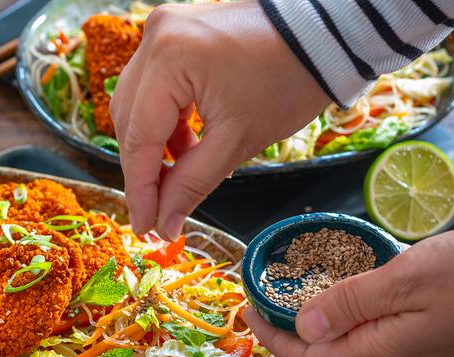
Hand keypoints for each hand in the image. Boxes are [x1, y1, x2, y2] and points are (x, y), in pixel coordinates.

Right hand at [110, 2, 329, 239]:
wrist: (323, 35)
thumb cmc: (290, 79)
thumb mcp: (238, 140)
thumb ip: (192, 184)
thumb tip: (163, 224)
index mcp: (169, 58)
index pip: (139, 138)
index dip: (140, 190)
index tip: (144, 228)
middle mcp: (155, 37)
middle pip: (130, 122)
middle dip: (144, 171)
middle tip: (157, 214)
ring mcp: (161, 32)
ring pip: (136, 106)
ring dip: (153, 148)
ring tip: (176, 181)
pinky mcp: (172, 36)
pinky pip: (153, 89)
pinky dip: (165, 123)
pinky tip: (185, 149)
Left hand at [244, 227, 453, 356]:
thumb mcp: (406, 280)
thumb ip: (352, 304)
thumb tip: (302, 328)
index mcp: (380, 348)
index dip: (273, 341)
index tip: (247, 312)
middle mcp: (389, 351)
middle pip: (323, 350)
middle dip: (285, 326)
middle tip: (261, 292)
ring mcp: (407, 339)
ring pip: (345, 334)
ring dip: (311, 313)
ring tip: (289, 283)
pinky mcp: (421, 324)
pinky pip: (368, 319)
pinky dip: (342, 302)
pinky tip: (337, 276)